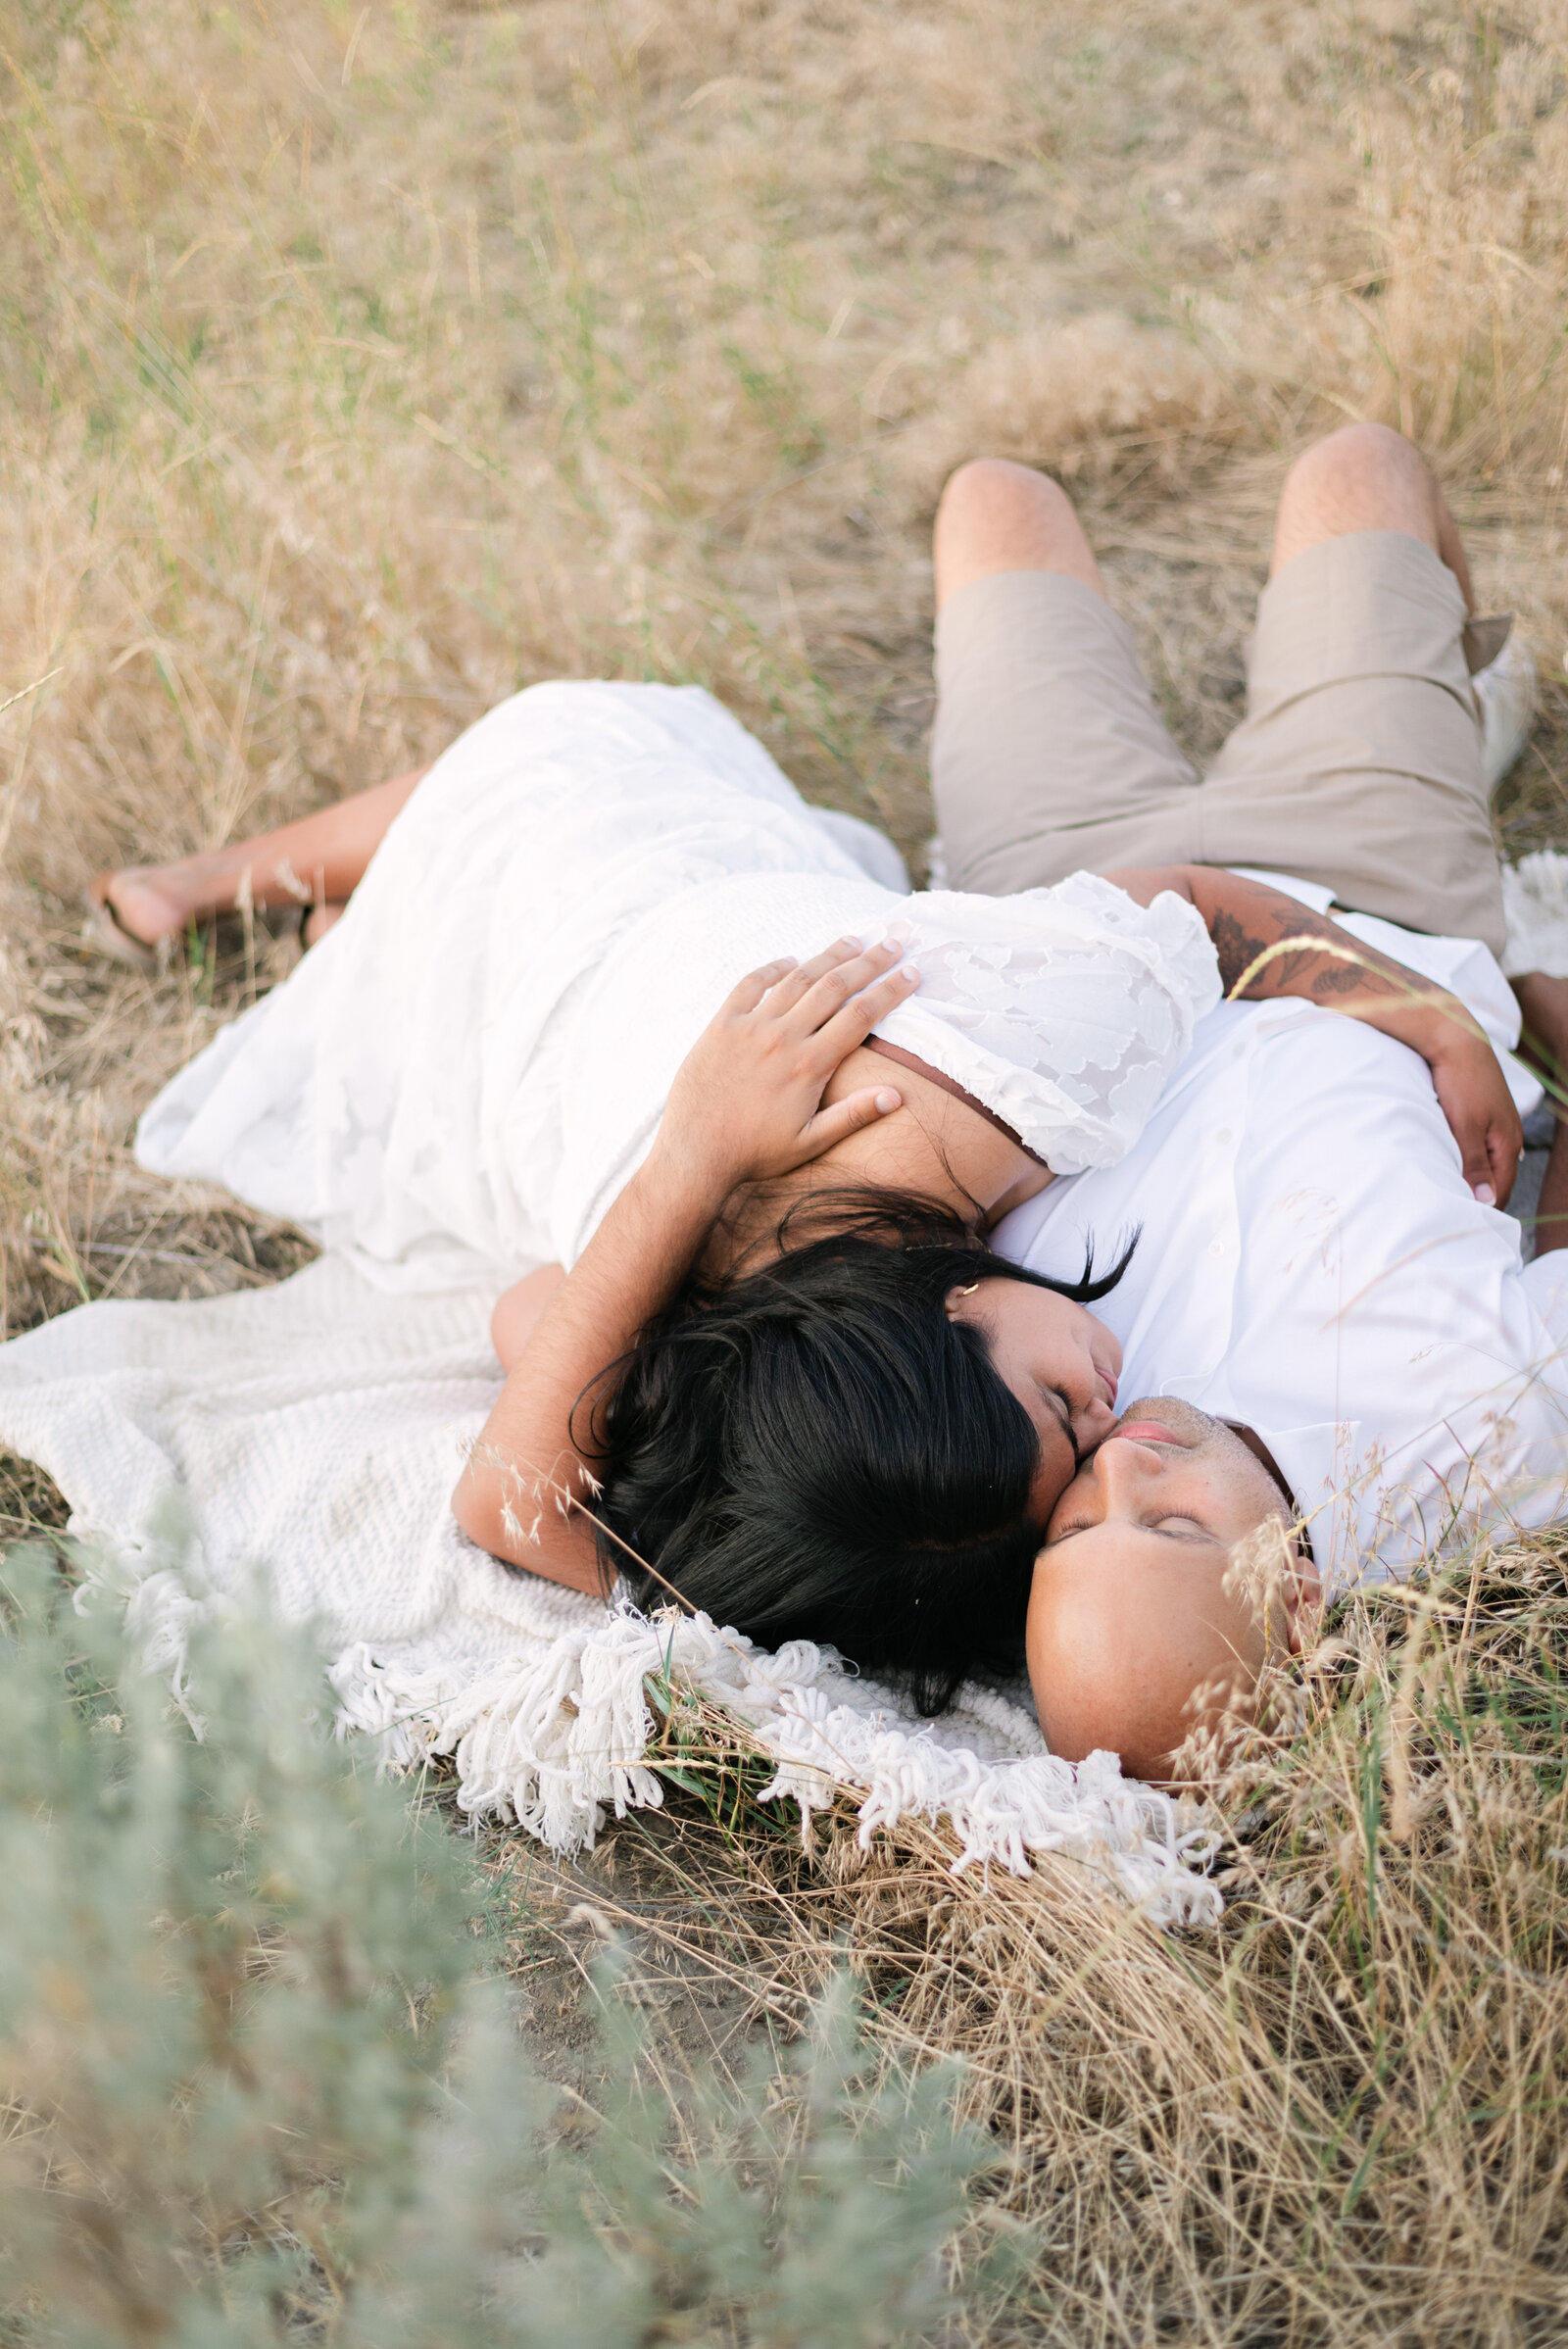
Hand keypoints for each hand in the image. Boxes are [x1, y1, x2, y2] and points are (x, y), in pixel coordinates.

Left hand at [651, 934, 920, 1195]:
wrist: (695, 1153)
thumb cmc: (755, 1153)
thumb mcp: (810, 1142)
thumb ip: (853, 1115)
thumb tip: (897, 1095)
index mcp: (809, 1065)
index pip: (861, 1017)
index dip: (890, 991)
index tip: (912, 972)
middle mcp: (782, 1038)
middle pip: (835, 987)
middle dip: (869, 962)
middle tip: (893, 943)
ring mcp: (750, 1028)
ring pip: (797, 979)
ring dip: (828, 956)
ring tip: (853, 941)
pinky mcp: (721, 1026)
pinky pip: (749, 985)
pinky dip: (772, 969)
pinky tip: (789, 960)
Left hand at [1425, 1023, 1522, 1206]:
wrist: (1456, 1041)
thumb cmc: (1460, 1083)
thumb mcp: (1465, 1128)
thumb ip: (1475, 1165)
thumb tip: (1487, 1201)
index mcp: (1507, 1142)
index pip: (1501, 1190)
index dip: (1485, 1210)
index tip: (1465, 1227)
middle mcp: (1508, 1136)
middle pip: (1496, 1178)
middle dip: (1479, 1197)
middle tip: (1454, 1216)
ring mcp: (1496, 1123)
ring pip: (1487, 1162)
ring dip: (1472, 1178)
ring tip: (1451, 1195)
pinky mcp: (1483, 1113)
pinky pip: (1479, 1146)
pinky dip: (1468, 1159)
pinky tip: (1452, 1165)